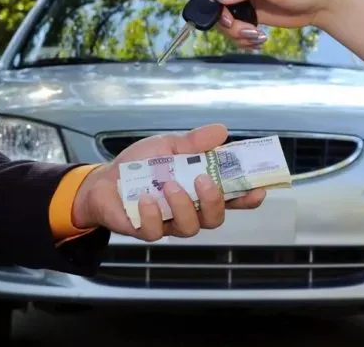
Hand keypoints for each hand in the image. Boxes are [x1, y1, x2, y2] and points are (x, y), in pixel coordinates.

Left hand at [72, 124, 266, 241]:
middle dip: (214, 202)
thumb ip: (194, 143)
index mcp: (200, 190)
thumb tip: (221, 131)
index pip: (232, 199)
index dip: (247, 198)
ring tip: (170, 186)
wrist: (104, 179)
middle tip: (204, 181)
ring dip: (183, 206)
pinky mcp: (145, 231)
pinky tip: (146, 199)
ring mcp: (168, 224)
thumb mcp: (168, 146)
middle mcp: (190, 211)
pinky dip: (152, 214)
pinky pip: (155, 231)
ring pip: (189, 227)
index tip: (258, 190)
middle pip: (215, 218)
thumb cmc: (141, 165)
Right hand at [201, 0, 343, 48]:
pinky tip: (259, 39)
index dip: (215, 7)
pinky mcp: (249, 14)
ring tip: (257, 37)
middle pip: (214, 9)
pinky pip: (234, 30)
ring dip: (237, 35)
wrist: (319, 4)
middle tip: (248, 32)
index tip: (231, 20)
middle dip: (229, 25)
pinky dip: (243, 39)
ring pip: (223, 23)